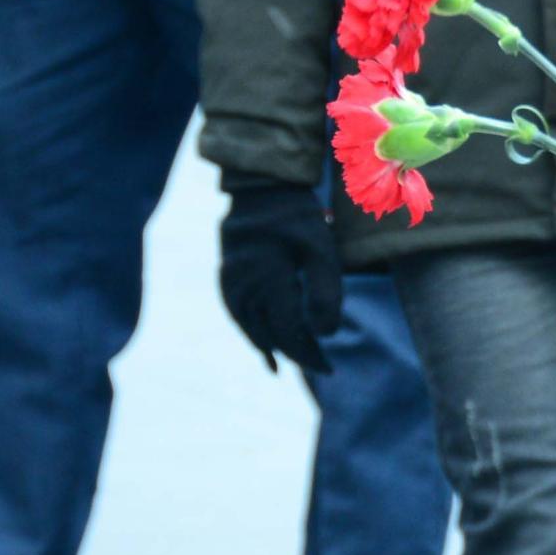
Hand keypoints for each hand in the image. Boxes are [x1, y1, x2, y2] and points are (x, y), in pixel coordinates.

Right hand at [219, 183, 343, 373]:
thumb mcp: (322, 251)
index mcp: (268, 279)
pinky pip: (237, 313)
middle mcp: (243, 286)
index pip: (290, 330)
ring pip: (249, 327)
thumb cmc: (298, 218)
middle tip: (321, 365)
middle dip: (295, 352)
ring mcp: (230, 282)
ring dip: (269, 346)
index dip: (309, 352)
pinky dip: (251, 330)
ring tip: (286, 364)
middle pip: (269, 333)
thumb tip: (326, 334)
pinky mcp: (226, 276)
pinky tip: (263, 342)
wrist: (261, 188)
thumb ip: (326, 292)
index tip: (329, 366)